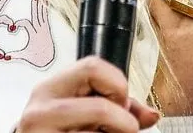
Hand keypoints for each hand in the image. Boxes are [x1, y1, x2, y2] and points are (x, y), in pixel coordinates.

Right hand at [10, 0, 54, 67]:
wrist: (48, 59)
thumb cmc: (35, 57)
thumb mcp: (24, 56)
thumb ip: (14, 55)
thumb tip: (4, 57)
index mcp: (34, 35)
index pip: (26, 24)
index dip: (18, 23)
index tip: (12, 28)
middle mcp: (40, 30)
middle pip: (37, 15)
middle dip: (35, 6)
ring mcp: (44, 28)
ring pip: (42, 14)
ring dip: (41, 4)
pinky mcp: (47, 28)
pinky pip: (46, 16)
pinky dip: (45, 8)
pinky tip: (46, 2)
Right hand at [16, 56, 159, 132]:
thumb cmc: (57, 132)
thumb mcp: (81, 114)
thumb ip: (116, 108)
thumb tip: (152, 115)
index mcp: (49, 89)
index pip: (92, 66)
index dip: (117, 84)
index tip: (120, 103)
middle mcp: (40, 109)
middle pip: (99, 101)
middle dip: (119, 114)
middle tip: (119, 125)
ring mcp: (41, 132)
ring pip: (97, 126)